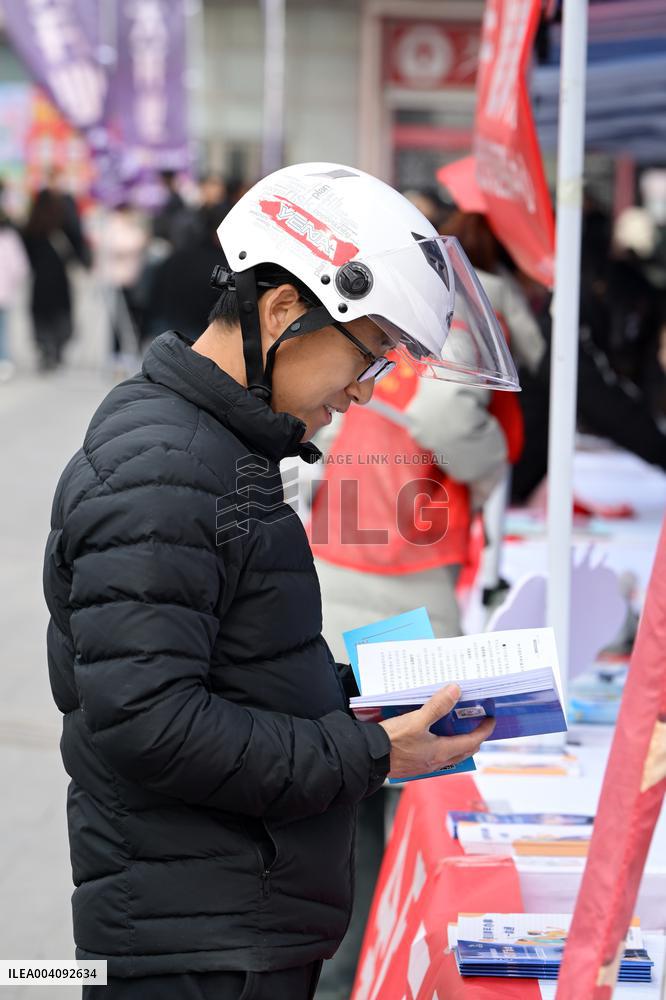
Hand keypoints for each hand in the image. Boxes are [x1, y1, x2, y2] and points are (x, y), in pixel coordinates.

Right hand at [378, 683, 494, 780]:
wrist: (369, 757)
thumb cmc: (392, 740)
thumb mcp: (417, 719)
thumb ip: (437, 705)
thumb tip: (455, 690)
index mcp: (441, 751)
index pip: (472, 741)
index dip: (484, 730)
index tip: (491, 720)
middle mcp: (436, 762)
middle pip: (464, 751)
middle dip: (474, 738)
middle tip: (477, 724)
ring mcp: (425, 766)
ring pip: (450, 755)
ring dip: (458, 743)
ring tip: (457, 729)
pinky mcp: (414, 765)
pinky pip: (436, 757)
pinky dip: (442, 746)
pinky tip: (433, 737)